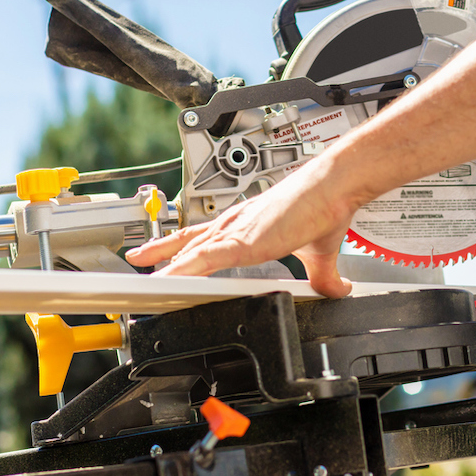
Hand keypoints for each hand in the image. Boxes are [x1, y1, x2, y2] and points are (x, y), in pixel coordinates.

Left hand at [125, 159, 358, 297]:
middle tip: (137, 263)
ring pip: (191, 250)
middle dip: (161, 253)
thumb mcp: (319, 253)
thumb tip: (338, 289)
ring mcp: (236, 230)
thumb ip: (323, 276)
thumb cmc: (325, 208)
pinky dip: (183, 269)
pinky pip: (204, 257)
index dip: (183, 247)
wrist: (334, 187)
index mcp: (248, 226)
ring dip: (166, 264)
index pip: (205, 237)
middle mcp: (235, 224)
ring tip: (144, 278)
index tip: (164, 257)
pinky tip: (166, 280)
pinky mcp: (243, 240)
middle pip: (188, 240)